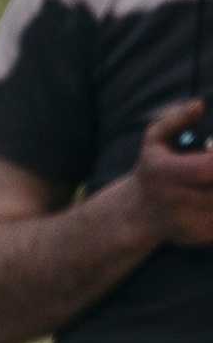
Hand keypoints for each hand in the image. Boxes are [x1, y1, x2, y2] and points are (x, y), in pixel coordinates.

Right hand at [126, 98, 212, 247]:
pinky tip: (209, 193)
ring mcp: (190, 223)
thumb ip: (176, 118)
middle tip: (212, 165)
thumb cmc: (153, 168)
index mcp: (165, 173)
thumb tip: (199, 105)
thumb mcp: (154, 137)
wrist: (138, 213)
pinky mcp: (201, 236)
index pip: (209, 167)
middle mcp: (176, 202)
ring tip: (209, 179)